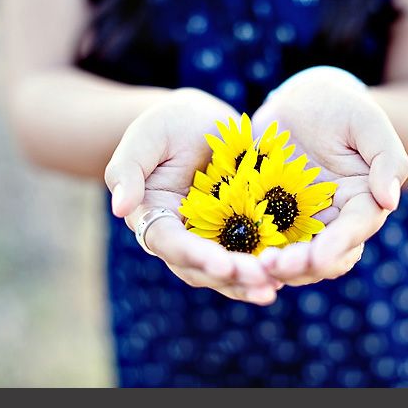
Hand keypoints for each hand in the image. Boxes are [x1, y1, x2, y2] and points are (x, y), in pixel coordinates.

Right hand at [105, 88, 279, 304]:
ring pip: (226, 270)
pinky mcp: (239, 231)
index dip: (195, 256)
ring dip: (249, 282)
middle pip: (200, 267)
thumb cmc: (167, 125)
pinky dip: (266, 266)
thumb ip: (127, 169)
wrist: (200, 121)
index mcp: (154, 217)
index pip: (170, 243)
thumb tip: (119, 208)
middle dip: (230, 277)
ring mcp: (211, 237)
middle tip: (261, 282)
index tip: (222, 265)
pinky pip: (251, 254)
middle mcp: (181, 236)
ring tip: (275, 287)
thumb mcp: (145, 137)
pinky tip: (288, 271)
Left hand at [252, 67, 407, 285]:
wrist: (298, 102)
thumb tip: (390, 201)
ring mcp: (302, 222)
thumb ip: (387, 158)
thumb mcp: (367, 122)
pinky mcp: (273, 218)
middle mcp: (335, 219)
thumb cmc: (338, 108)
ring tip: (258, 265)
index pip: (356, 230)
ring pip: (297, 258)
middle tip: (278, 266)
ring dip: (280, 268)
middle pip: (327, 256)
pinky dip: (256, 254)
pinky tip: (241, 259)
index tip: (317, 258)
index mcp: (363, 201)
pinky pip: (266, 243)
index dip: (338, 246)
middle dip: (305, 266)